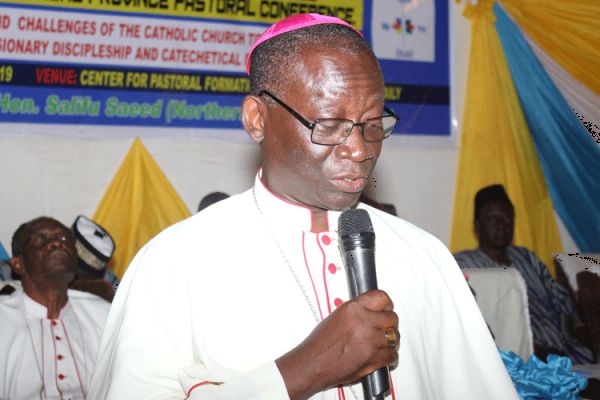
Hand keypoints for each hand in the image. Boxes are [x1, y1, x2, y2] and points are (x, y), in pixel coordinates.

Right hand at [276, 290, 398, 399]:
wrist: (314, 363)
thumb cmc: (321, 343)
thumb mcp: (337, 316)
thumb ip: (358, 312)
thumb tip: (372, 312)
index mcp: (354, 308)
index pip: (382, 297)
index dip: (387, 304)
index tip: (387, 309)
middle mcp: (364, 321)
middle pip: (392, 318)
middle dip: (389, 324)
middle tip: (383, 328)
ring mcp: (371, 340)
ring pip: (395, 336)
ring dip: (390, 340)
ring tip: (380, 343)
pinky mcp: (374, 358)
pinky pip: (393, 354)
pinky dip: (389, 356)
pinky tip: (380, 355)